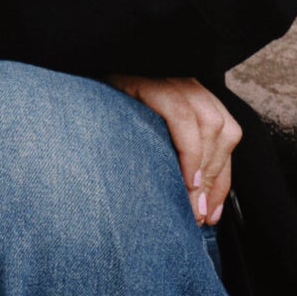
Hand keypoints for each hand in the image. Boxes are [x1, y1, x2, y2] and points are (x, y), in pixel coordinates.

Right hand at [110, 71, 242, 224]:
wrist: (71, 102)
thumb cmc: (105, 130)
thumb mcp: (149, 148)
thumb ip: (175, 166)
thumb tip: (202, 211)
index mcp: (191, 98)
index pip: (226, 135)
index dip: (222, 179)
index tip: (210, 214)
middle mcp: (185, 84)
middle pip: (224, 130)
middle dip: (214, 180)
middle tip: (197, 215)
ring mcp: (169, 80)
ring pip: (210, 123)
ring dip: (206, 169)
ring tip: (189, 200)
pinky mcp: (149, 82)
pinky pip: (181, 116)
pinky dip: (190, 151)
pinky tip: (185, 177)